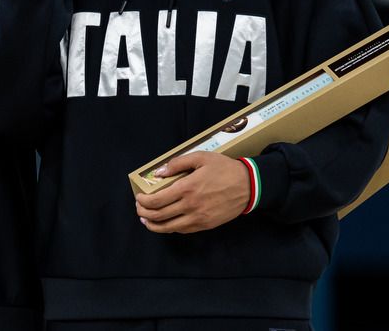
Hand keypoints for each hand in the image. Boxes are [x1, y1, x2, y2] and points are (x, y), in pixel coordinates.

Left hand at [134, 152, 249, 233]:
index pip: (156, 200)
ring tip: (146, 220)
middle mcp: (190, 206)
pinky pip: (183, 230)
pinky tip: (166, 223)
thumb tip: (159, 172)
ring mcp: (198, 218)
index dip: (143, 201)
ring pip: (169, 227)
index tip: (139, 197)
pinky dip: (171, 228)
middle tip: (139, 208)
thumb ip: (178, 163)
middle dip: (144, 212)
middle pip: (159, 215)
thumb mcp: (201, 157)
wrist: (249, 186)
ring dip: (154, 225)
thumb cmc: (224, 169)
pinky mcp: (206, 225)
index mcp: (186, 188)